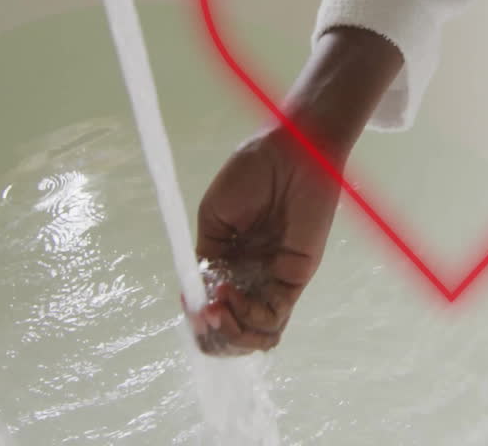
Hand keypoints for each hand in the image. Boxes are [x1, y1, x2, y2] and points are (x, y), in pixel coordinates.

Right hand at [186, 127, 342, 355]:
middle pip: (236, 332)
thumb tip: (198, 297)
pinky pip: (275, 315)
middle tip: (203, 316)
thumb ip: (208, 258)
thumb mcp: (215, 217)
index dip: (200, 321)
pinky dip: (249, 315)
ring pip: (258, 334)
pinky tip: (231, 294)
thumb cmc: (252, 173)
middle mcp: (253, 278)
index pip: (216, 312)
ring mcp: (275, 280)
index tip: (191, 307)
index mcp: (231, 264)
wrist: (289, 152)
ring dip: (232, 334)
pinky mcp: (297, 277)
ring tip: (218, 310)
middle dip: (214, 335)